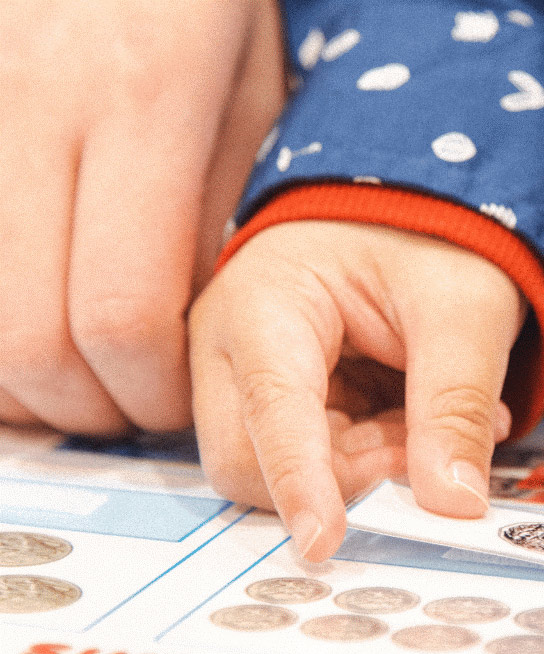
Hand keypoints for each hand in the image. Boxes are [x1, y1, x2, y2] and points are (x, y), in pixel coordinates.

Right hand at [0, 0, 284, 434]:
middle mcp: (32, 111)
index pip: (124, 314)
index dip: (153, 388)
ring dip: (26, 382)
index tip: (184, 399)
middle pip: (29, 340)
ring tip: (86, 372)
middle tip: (135, 403)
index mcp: (142, 106)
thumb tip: (189, 329)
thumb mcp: (250, 91)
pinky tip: (36, 323)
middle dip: (89, 405)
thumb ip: (218, 213)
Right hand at [188, 221, 525, 560]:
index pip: (272, 411)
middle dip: (342, 479)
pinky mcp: (275, 403)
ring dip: (365, 469)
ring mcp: (247, 378)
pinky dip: (368, 459)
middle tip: (424, 455)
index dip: (299, 483)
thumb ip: (458, 406)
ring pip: (283, 474)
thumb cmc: (433, 235)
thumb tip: (454, 505)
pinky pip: (312, 464)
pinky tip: (413, 424)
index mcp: (265, 303)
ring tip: (431, 425)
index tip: (323, 544)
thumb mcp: (465, 310)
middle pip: (250, 462)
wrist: (415, 214)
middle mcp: (233, 346)